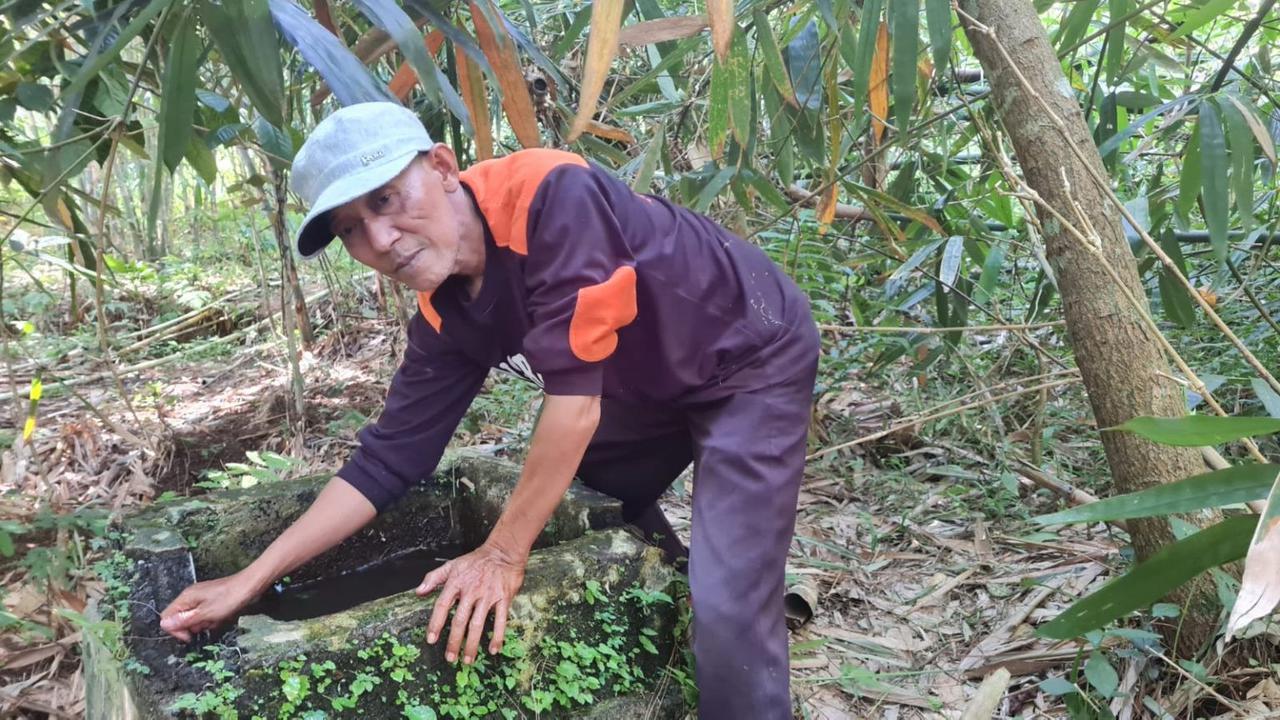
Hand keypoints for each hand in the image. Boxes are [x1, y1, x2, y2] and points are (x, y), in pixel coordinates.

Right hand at [159, 572, 259, 641]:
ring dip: (204, 624)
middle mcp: (190, 597)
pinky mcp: (211, 602)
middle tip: (207, 625)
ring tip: (217, 620)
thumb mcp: (206, 613)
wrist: (251, 586)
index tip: (190, 636)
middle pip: (180, 619)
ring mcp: (201, 599)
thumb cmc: (229, 599)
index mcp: (185, 598)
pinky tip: (222, 618)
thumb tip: (162, 624)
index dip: (176, 630)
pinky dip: (212, 620)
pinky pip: (205, 616)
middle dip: (192, 627)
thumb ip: (184, 620)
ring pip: (194, 619)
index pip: (167, 617)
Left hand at [416, 542, 525, 663]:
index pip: (442, 605)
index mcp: (456, 583)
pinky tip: (493, 650)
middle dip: (454, 641)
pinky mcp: (503, 598)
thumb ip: (433, 578)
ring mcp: (488, 596)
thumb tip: (418, 592)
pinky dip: (497, 636)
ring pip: (478, 624)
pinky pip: (501, 621)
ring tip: (467, 659)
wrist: (503, 551)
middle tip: (450, 657)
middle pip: (460, 620)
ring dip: (472, 644)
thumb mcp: (452, 565)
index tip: (431, 640)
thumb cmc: (476, 560)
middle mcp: (471, 591)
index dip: (435, 623)